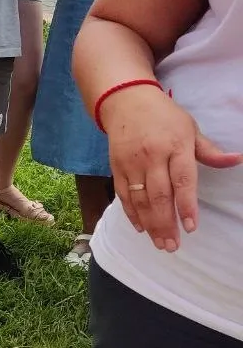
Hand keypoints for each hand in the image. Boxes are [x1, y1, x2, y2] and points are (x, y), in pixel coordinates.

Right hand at [101, 85, 242, 250]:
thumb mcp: (190, 128)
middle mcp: (152, 156)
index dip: (185, 205)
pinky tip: (141, 228)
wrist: (126, 101)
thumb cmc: (164, 116)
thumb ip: (210, 151)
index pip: (182, 180)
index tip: (190, 227)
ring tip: (159, 243)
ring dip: (150, 224)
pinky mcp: (116, 167)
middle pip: (159, 195)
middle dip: (165, 223)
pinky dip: (132, 213)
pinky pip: (124, 195)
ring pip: (140, 199)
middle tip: (172, 246)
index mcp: (175, 145)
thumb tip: (237, 160)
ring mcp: (132, 163)